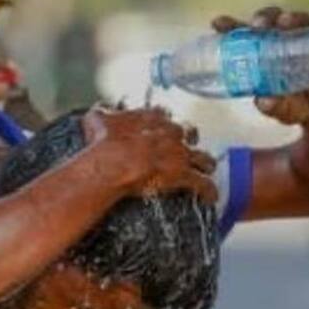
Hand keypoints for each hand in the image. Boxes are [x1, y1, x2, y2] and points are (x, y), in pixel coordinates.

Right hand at [80, 106, 217, 203]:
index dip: (165, 121)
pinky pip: (203, 183)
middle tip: (189, 145)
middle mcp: (170, 133)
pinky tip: (211, 197)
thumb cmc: (104, 142)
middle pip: (189, 132)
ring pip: (202, 157)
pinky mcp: (183, 175)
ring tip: (208, 167)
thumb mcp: (97, 120)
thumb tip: (97, 111)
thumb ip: (101, 114)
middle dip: (190, 139)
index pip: (164, 114)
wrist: (112, 163)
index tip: (164, 125)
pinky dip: (208, 190)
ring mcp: (179, 154)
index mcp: (152, 118)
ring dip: (205, 162)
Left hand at [212, 7, 308, 125]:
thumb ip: (276, 107)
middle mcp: (279, 42)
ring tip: (286, 22)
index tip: (219, 23)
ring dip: (290, 18)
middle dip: (262, 19)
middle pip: (268, 22)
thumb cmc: (296, 107)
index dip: (230, 28)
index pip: (243, 37)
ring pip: (294, 20)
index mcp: (261, 57)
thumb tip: (264, 101)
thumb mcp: (284, 111)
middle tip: (259, 26)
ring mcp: (302, 39)